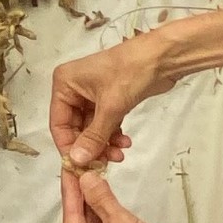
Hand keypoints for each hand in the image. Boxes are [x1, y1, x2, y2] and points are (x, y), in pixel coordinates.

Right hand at [49, 38, 168, 169]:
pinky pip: (104, 124)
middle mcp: (74, 89)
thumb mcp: (110, 107)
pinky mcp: (108, 99)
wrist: (164, 56)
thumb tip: (76, 161)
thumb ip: (93, 137)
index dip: (68, 147)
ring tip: (118, 154)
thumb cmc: (132, 71)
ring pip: (91, 129)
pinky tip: (124, 143)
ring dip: (103, 144)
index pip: (59, 123)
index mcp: (65, 83)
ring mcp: (91, 95)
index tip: (79, 167)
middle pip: (74, 128)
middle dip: (90, 147)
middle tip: (102, 165)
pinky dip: (112, 135)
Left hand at [60, 171, 182, 222]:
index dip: (72, 189)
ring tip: (91, 177)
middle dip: (83, 197)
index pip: (70, 217)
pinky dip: (102, 220)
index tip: (69, 166)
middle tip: (81, 168)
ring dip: (93, 206)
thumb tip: (85, 177)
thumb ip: (100, 198)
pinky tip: (101, 198)